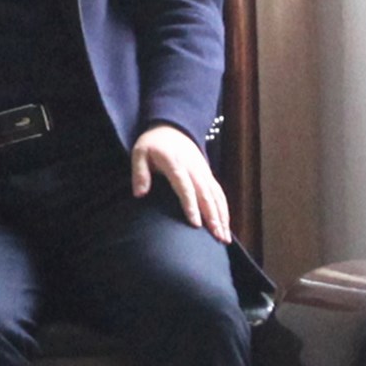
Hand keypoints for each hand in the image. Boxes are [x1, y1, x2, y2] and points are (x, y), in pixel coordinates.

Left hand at [133, 123, 232, 243]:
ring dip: (222, 217)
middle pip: (206, 195)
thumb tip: (139, 194)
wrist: (172, 127)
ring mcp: (203, 172)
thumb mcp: (139, 153)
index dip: (191, 206)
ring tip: (224, 238)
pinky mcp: (208, 175)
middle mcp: (194, 169)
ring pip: (216, 196)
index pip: (185, 187)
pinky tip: (225, 226)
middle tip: (217, 238)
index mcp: (176, 164)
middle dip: (213, 217)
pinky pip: (219, 193)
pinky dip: (224, 209)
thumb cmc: (153, 143)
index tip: (196, 224)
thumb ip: (139, 173)